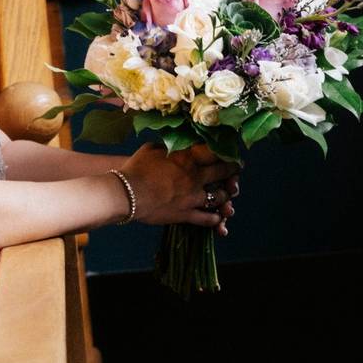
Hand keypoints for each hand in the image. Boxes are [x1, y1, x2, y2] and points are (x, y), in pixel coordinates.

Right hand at [120, 142, 240, 226]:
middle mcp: (195, 176)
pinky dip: (216, 218)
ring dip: (226, 195)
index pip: (215, 151)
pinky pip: (208, 218)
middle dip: (232, 170)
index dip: (225, 150)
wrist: (127, 193)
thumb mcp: (151, 149)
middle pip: (223, 171)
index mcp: (187, 157)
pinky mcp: (187, 214)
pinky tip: (219, 217)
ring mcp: (193, 196)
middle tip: (236, 170)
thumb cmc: (136, 168)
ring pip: (220, 196)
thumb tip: (173, 144)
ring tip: (227, 194)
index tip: (228, 150)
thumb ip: (167, 147)